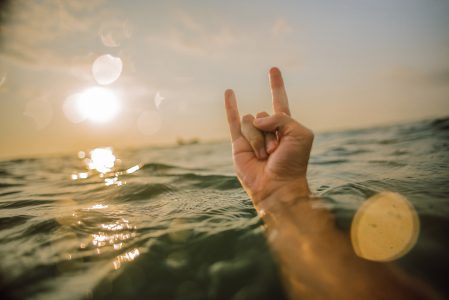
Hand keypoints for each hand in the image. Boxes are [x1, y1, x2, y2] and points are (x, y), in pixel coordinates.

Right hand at [224, 67, 313, 206]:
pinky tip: (229, 91)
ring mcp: (252, 136)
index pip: (279, 100)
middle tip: (275, 152)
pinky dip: (230, 105)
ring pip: (249, 121)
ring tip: (264, 156)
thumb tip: (255, 120)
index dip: (276, 85)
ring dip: (257, 139)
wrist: (277, 185)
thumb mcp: (300, 134)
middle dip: (269, 132)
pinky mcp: (238, 144)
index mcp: (284, 126)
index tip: (273, 69)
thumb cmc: (293, 162)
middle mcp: (267, 129)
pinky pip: (232, 120)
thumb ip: (281, 117)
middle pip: (262, 114)